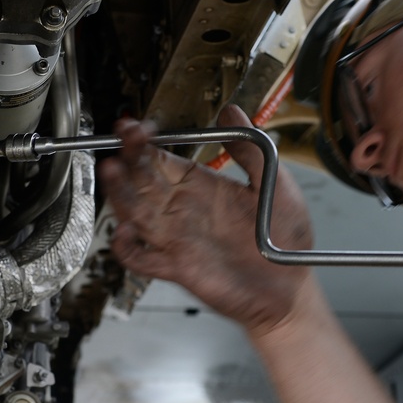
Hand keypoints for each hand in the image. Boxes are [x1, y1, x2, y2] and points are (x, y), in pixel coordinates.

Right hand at [98, 104, 313, 335]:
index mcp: (202, 187)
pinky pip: (140, 258)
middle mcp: (184, 210)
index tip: (137, 126)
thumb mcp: (275, 184)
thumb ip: (250, 150)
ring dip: (119, 192)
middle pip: (141, 179)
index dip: (144, 142)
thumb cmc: (285, 243)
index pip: (161, 158)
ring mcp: (177, 239)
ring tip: (112, 170)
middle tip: (123, 136)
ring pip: (135, 212)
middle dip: (128, 156)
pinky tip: (125, 232)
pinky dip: (126, 247)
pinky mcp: (177, 267)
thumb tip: (232, 111)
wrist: (290, 291)